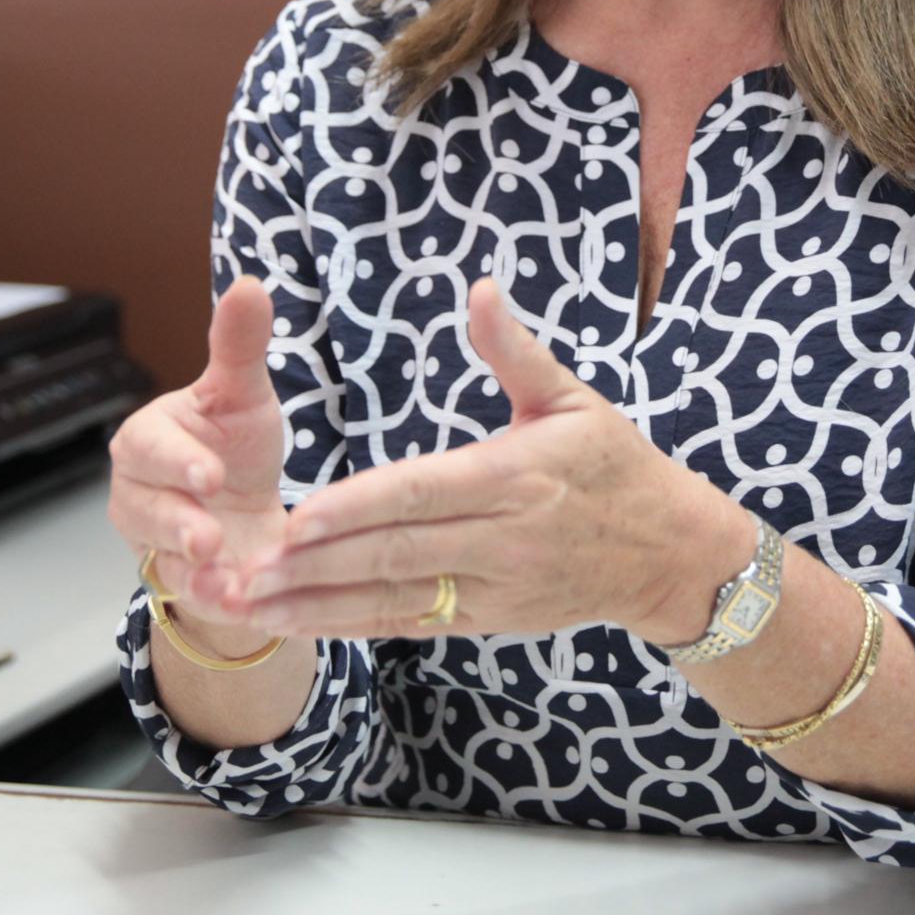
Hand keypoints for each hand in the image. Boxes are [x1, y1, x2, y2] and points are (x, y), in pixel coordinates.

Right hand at [104, 276, 292, 627]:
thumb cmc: (236, 447)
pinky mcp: (177, 586)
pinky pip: (188, 599)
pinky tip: (240, 601)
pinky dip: (214, 602)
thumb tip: (247, 283)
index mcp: (148, 440)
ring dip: (194, 571)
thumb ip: (239, 345)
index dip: (177, 462)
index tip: (209, 474)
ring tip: (226, 575)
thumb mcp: (244, 394)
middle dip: (178, 523)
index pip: (149, 447)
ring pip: (162, 559)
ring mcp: (153, 544)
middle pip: (147, 510)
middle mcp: (140, 494)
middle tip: (210, 536)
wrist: (249, 516)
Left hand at [225, 276, 744, 641]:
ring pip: (392, 599)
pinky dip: (351, 626)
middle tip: (246, 568)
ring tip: (251, 607)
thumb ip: (517, 351)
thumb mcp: (574, 399)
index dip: (356, 508)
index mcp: (515, 478)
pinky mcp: (486, 620)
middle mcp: (501, 540)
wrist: (667, 555)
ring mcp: (492, 589)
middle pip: (395, 553)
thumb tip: (481, 289)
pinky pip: (408, 624)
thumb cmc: (615, 465)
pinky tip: (300, 624)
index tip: (297, 515)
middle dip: (316, 564)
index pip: (421, 493)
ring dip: (318, 606)